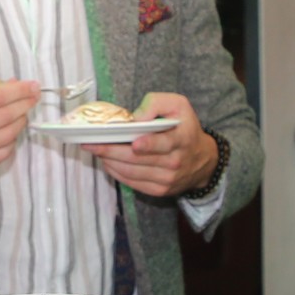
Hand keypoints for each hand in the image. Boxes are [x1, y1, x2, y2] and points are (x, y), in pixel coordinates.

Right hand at [0, 78, 39, 180]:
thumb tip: (17, 84)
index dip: (20, 91)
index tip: (34, 86)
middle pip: (6, 116)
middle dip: (25, 105)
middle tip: (34, 98)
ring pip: (8, 135)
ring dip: (21, 123)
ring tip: (22, 115)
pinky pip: (3, 153)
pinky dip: (12, 141)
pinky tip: (10, 133)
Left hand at [87, 92, 218, 197]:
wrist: (203, 160)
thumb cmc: (185, 128)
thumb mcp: (179, 105)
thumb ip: (157, 103)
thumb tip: (136, 117)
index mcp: (182, 139)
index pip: (164, 144)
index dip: (149, 145)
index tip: (134, 143)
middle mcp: (175, 162)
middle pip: (138, 159)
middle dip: (111, 151)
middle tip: (90, 143)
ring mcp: (167, 179)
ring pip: (131, 172)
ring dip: (109, 161)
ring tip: (94, 150)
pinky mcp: (159, 190)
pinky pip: (132, 182)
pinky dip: (116, 172)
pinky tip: (106, 161)